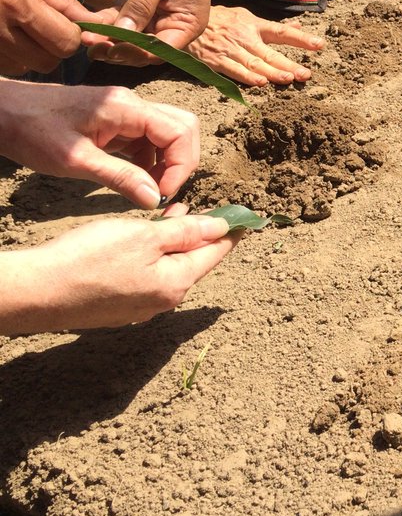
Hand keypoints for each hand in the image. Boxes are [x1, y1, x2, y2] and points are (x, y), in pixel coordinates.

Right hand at [0, 0, 89, 74]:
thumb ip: (63, 2)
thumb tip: (97, 23)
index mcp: (18, 5)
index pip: (66, 42)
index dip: (73, 34)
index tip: (66, 24)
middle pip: (48, 62)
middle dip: (54, 47)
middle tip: (43, 28)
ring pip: (26, 68)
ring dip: (31, 54)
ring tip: (19, 29)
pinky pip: (5, 68)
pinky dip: (11, 57)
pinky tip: (3, 36)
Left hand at [0, 82, 200, 207]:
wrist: (2, 111)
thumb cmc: (31, 131)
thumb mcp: (75, 161)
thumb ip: (119, 178)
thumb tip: (155, 199)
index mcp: (125, 108)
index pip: (179, 131)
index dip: (180, 165)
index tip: (162, 193)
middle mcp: (132, 104)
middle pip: (182, 127)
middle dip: (181, 162)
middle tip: (163, 190)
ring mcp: (125, 111)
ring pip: (168, 133)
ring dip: (167, 162)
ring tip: (148, 189)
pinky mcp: (116, 120)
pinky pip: (148, 138)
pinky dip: (150, 160)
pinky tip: (134, 178)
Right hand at [0, 207, 235, 333]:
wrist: (36, 292)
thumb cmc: (90, 259)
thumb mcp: (144, 236)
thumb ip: (186, 232)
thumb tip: (222, 228)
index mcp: (176, 282)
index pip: (216, 253)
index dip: (233, 232)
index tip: (250, 219)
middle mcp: (163, 300)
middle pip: (193, 261)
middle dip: (203, 234)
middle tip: (213, 210)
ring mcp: (139, 306)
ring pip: (168, 266)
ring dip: (176, 241)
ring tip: (180, 213)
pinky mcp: (117, 305)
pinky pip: (147, 275)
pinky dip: (153, 253)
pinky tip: (145, 237)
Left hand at [87, 0, 210, 64]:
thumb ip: (141, 6)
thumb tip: (124, 33)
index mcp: (188, 23)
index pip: (165, 48)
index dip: (142, 52)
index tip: (117, 49)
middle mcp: (170, 26)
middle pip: (144, 49)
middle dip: (119, 50)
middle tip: (95, 49)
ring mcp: (150, 19)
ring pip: (127, 40)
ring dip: (107, 42)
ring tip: (86, 40)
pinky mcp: (131, 10)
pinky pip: (116, 24)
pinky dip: (102, 27)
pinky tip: (86, 29)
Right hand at [186, 5, 324, 85]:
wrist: (184, 21)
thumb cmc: (220, 20)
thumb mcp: (245, 17)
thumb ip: (271, 26)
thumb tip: (298, 25)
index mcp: (254, 25)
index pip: (282, 32)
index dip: (301, 38)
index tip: (319, 44)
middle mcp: (244, 37)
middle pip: (269, 53)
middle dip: (288, 64)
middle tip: (305, 74)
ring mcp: (230, 50)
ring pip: (254, 64)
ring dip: (272, 73)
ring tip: (288, 79)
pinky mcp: (215, 61)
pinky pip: (233, 71)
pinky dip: (247, 78)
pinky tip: (260, 83)